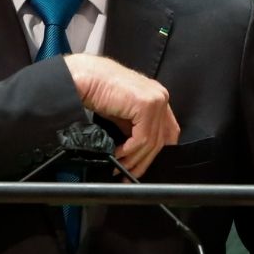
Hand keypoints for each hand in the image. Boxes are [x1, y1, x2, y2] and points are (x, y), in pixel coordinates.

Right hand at [64, 54, 179, 177]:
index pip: (169, 132)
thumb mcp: (122, 115)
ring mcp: (156, 100)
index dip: (155, 153)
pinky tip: (117, 153)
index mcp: (157, 98)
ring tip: (119, 166)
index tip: (140, 167)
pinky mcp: (146, 105)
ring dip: (133, 159)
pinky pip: (142, 138)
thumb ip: (133, 129)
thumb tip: (136, 151)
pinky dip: (130, 150)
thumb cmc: (98, 92)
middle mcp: (160, 97)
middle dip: (143, 162)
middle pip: (161, 141)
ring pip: (152, 142)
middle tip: (128, 174)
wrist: (84, 78)